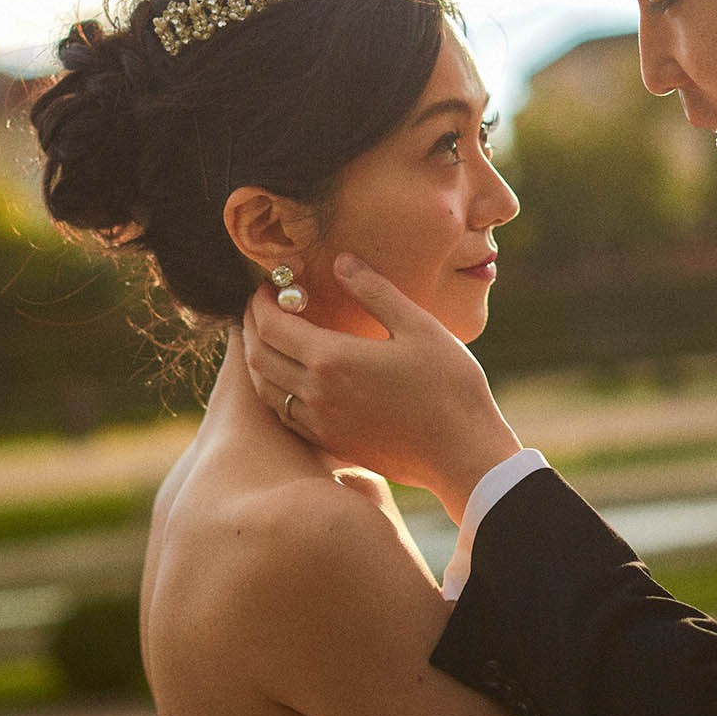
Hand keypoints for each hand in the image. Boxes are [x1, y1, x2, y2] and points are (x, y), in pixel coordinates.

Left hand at [243, 253, 522, 519]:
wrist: (463, 453)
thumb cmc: (449, 385)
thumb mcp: (418, 326)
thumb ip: (374, 291)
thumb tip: (341, 262)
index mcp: (332, 360)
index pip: (271, 326)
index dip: (262, 302)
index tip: (270, 285)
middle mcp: (316, 394)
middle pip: (258, 357)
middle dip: (252, 326)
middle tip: (266, 306)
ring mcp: (321, 424)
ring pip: (266, 390)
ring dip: (259, 359)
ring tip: (272, 338)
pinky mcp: (332, 443)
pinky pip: (285, 415)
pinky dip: (275, 390)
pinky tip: (292, 377)